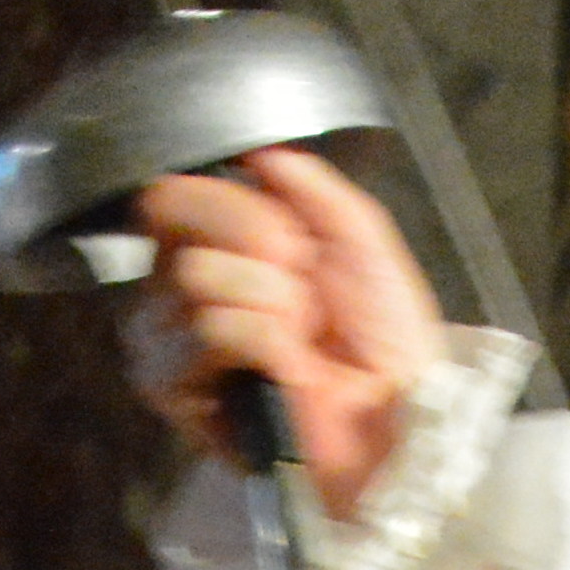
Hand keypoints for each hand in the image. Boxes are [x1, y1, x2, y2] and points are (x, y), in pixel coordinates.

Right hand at [126, 147, 444, 520]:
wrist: (398, 416)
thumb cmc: (385, 341)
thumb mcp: (360, 238)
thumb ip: (310, 187)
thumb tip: (258, 153)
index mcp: (219, 249)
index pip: (171, 195)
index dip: (231, 203)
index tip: (294, 241)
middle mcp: (181, 289)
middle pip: (172, 217)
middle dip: (262, 245)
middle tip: (306, 294)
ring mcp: (171, 341)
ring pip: (194, 274)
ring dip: (272, 301)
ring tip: (300, 339)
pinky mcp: (178, 393)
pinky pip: (207, 328)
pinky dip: (263, 340)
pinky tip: (285, 368)